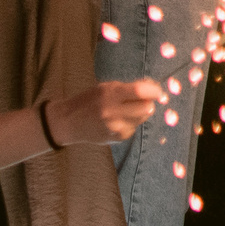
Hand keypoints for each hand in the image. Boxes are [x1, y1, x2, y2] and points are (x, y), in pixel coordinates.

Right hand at [48, 78, 162, 147]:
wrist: (67, 123)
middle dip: (148, 102)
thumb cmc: (89, 100)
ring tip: (126, 109)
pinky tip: (119, 120)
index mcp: (110, 95)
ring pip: (143, 118)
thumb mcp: (106, 87)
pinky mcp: (117, 138)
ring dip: (140, 112)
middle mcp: (113, 113)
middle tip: (142, 99)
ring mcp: (115, 128)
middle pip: (147, 108)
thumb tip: (154, 87)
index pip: (140, 92)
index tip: (157, 90)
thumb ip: (129, 88)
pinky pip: (134, 127)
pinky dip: (131, 122)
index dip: (154, 90)